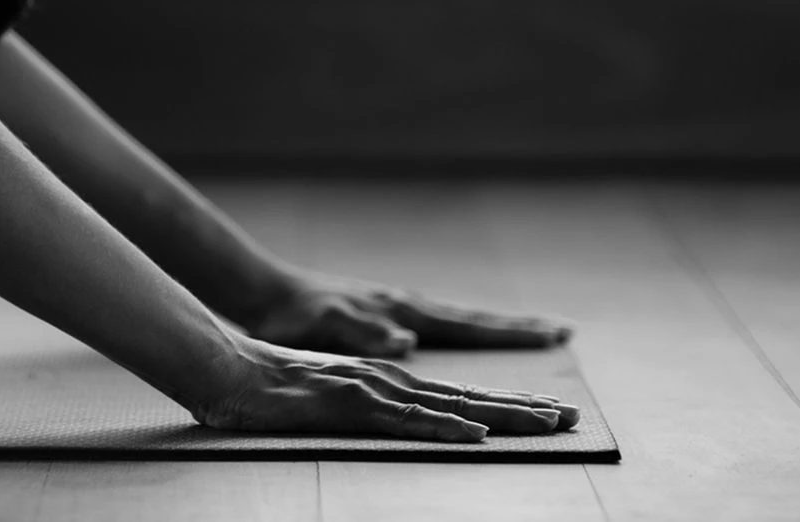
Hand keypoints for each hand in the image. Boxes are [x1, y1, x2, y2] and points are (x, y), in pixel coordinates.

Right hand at [193, 337, 578, 440]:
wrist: (226, 365)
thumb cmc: (274, 387)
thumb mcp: (331, 396)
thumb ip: (369, 404)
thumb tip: (405, 410)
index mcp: (389, 378)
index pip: (459, 392)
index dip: (507, 400)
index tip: (550, 410)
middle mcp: (390, 378)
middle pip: (468, 394)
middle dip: (524, 404)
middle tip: (573, 416)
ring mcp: (371, 389)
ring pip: (448, 404)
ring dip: (501, 413)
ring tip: (546, 421)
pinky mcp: (347, 404)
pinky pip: (402, 420)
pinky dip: (442, 426)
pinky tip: (472, 434)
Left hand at [244, 270, 573, 357]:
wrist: (266, 293)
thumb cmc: (293, 315)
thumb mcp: (325, 325)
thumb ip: (363, 333)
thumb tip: (409, 345)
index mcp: (402, 312)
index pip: (468, 324)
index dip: (509, 332)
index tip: (554, 332)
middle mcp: (407, 308)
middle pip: (474, 319)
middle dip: (519, 329)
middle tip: (566, 333)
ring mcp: (398, 310)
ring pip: (459, 321)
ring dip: (497, 329)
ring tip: (535, 333)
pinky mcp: (384, 317)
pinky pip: (438, 327)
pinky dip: (466, 332)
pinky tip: (471, 338)